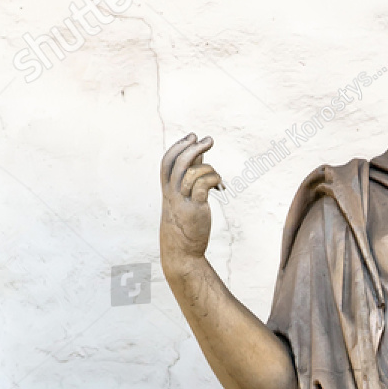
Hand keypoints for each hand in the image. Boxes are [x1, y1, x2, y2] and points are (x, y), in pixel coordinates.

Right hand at [159, 133, 223, 269]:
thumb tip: (200, 154)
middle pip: (178, 162)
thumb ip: (191, 176)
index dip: (179, 146)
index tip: (193, 136)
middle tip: (209, 140)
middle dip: (194, 147)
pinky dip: (214, 180)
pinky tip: (221, 189)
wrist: (182, 252)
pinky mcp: (195, 209)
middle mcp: (172, 194)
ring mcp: (182, 201)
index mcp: (167, 190)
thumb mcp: (184, 199)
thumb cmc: (185, 225)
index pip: (167, 161)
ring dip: (208, 167)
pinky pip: (203, 185)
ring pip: (191, 172)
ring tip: (218, 177)